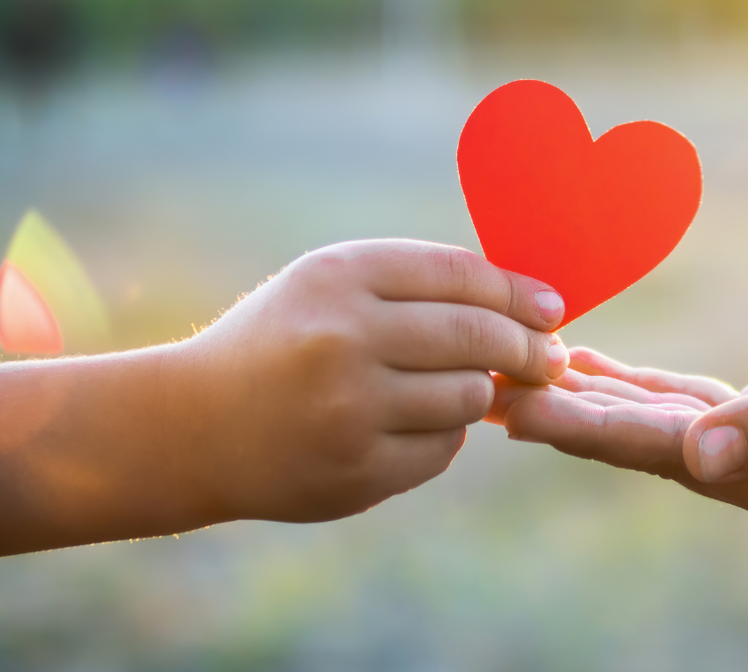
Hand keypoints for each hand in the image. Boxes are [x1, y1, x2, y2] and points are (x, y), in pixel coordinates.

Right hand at [171, 239, 568, 524]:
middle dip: (528, 347)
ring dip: (479, 393)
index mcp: (339, 278)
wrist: (195, 428)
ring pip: (467, 396)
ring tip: (467, 388)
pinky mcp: (357, 470)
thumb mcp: (328, 285)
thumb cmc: (280, 342)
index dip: (518, 291)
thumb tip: (526, 303)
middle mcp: (344, 340)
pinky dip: (444, 435)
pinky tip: (415, 425)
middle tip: (551, 357)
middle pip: (477, 335)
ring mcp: (350, 411)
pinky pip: (442, 448)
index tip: (552, 308)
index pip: (460, 275)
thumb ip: (416, 283)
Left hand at [491, 288, 747, 541]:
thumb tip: (701, 456)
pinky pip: (693, 408)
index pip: (664, 457)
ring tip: (526, 371)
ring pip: (662, 428)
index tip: (512, 408)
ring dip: (596, 401)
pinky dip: (643, 387)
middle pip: (648, 449)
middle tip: (488, 388)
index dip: (586, 430)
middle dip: (570, 419)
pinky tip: (599, 363)